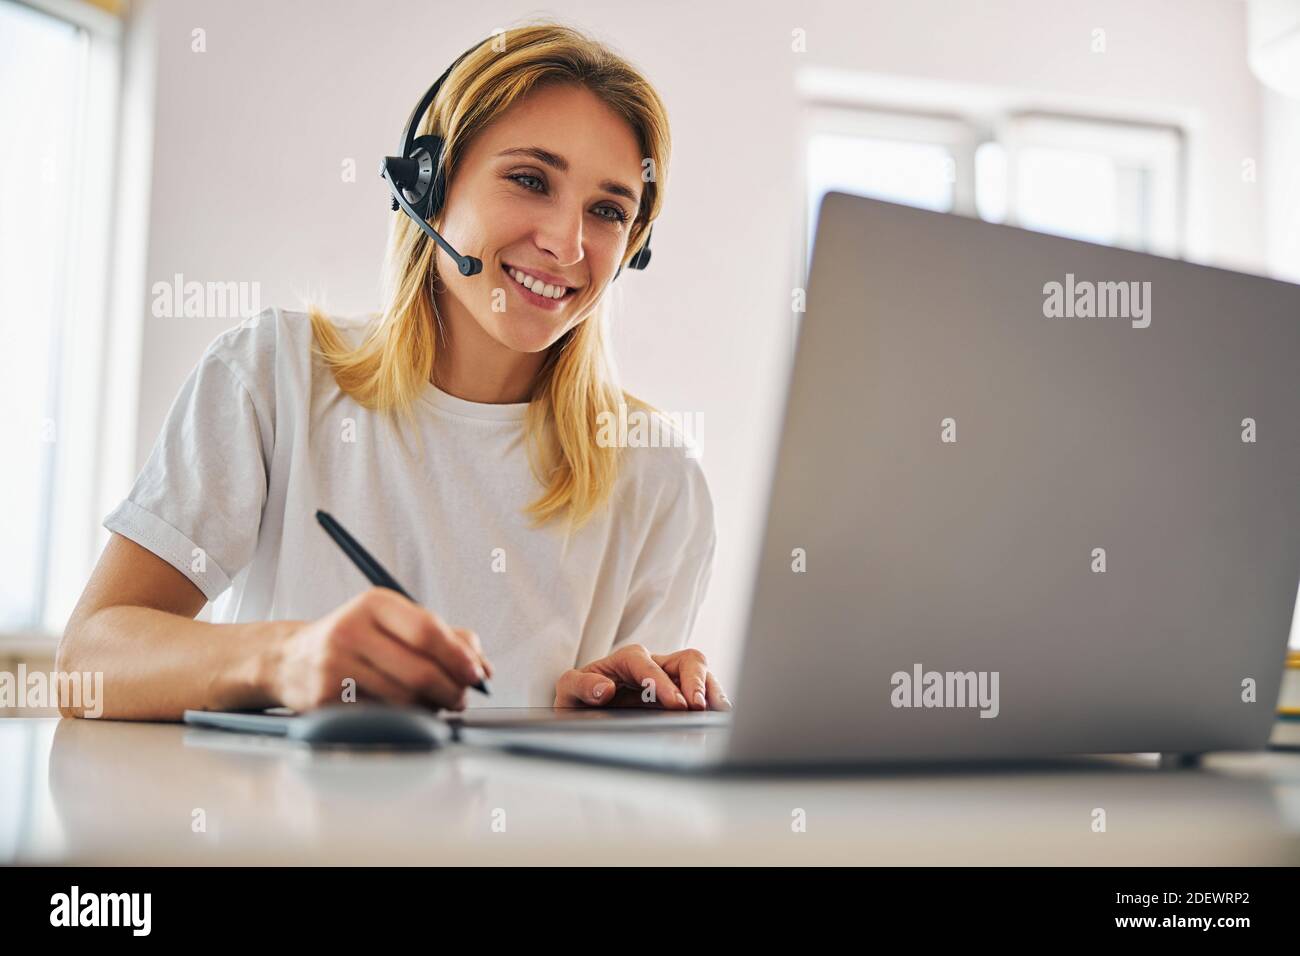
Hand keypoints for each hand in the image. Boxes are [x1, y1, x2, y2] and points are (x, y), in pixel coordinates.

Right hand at [268, 587, 492, 712]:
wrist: (291, 659)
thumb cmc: (359, 641)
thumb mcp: (395, 623)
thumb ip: (444, 637)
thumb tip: (481, 666)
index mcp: (375, 604)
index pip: (427, 631)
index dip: (459, 656)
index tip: (478, 674)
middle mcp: (351, 630)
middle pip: (418, 671)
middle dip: (451, 690)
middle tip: (462, 697)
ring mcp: (335, 666)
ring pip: (402, 699)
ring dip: (430, 708)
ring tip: (437, 704)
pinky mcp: (325, 698)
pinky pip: (381, 716)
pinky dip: (404, 718)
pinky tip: (408, 712)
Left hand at [554, 644, 730, 710]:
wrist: (586, 709)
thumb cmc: (580, 697)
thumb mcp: (568, 691)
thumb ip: (581, 685)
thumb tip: (605, 689)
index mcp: (628, 659)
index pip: (649, 664)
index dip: (662, 683)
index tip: (675, 704)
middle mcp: (656, 665)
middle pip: (687, 659)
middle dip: (695, 682)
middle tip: (697, 707)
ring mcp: (673, 679)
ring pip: (702, 674)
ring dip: (711, 692)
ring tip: (717, 714)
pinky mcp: (683, 695)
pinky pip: (707, 693)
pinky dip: (716, 704)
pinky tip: (719, 719)